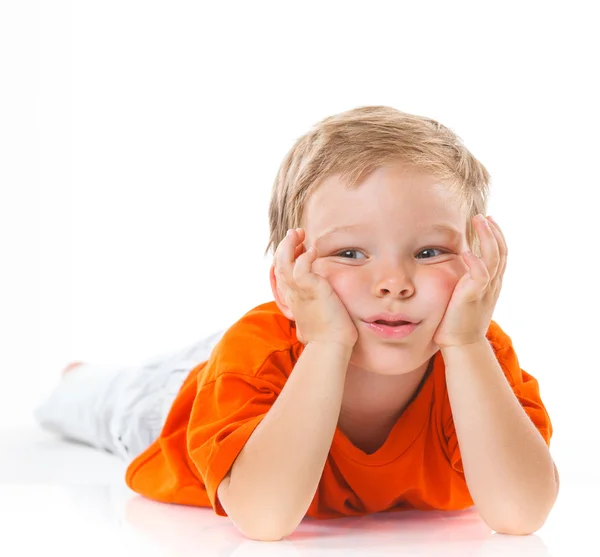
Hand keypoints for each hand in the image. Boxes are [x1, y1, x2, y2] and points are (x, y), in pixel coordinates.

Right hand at [273, 228, 357, 347]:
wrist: (330, 347)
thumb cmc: (327, 338)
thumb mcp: (313, 322)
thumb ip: (310, 314)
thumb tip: (306, 325)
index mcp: (292, 300)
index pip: (281, 274)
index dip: (285, 258)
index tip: (297, 247)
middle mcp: (292, 294)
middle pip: (279, 264)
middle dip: (285, 246)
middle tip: (296, 234)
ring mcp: (299, 292)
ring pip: (284, 263)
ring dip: (289, 245)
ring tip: (298, 233)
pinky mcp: (311, 290)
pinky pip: (301, 268)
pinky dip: (304, 257)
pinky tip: (312, 251)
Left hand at [433, 215, 507, 348]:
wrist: (460, 344)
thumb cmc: (457, 320)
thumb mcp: (465, 294)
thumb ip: (465, 280)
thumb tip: (455, 265)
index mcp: (491, 283)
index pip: (500, 254)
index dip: (496, 236)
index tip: (487, 220)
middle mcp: (492, 284)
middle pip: (501, 252)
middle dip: (493, 232)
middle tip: (482, 216)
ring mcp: (484, 291)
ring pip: (493, 259)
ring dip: (488, 238)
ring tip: (479, 222)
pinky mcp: (472, 297)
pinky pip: (479, 277)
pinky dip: (475, 263)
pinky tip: (466, 253)